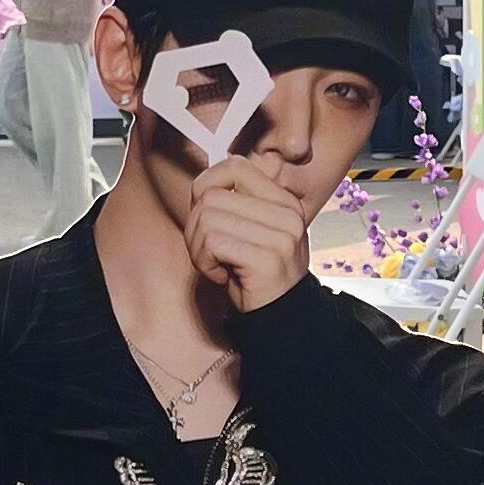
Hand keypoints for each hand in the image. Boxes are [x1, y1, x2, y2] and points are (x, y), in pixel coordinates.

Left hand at [184, 151, 312, 314]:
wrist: (282, 318)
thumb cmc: (257, 276)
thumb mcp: (254, 232)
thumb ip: (239, 204)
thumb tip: (205, 182)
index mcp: (285, 201)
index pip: (235, 166)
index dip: (207, 186)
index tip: (205, 214)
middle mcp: (288, 213)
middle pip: (211, 196)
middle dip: (196, 227)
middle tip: (209, 252)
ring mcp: (281, 236)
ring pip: (207, 219)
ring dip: (198, 248)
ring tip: (215, 264)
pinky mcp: (266, 258)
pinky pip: (212, 242)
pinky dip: (205, 262)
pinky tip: (221, 275)